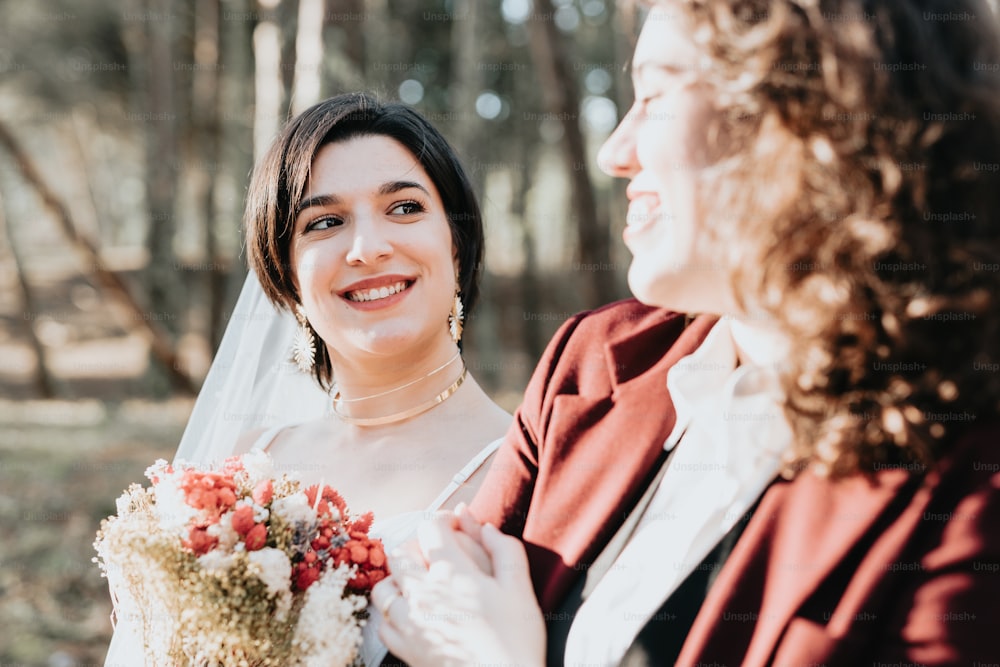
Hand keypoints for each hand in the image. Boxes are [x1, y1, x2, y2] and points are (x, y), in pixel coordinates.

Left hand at [372, 515, 544, 666]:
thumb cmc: (517, 638)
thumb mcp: (520, 587)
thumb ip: (504, 549)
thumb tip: (485, 526)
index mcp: (452, 573)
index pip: (430, 527)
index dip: (443, 519)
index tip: (455, 525)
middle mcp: (423, 594)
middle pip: (400, 552)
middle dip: (418, 545)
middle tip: (438, 554)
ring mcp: (409, 623)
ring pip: (383, 587)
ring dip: (399, 579)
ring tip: (420, 584)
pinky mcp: (405, 649)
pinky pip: (383, 623)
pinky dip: (393, 614)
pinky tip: (412, 615)